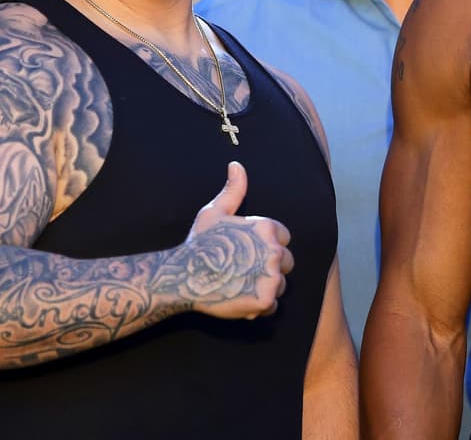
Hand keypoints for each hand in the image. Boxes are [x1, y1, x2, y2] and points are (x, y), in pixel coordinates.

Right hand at [180, 161, 292, 319]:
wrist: (183, 277)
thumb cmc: (199, 243)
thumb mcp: (215, 212)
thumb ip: (233, 190)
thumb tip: (237, 165)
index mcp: (267, 228)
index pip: (283, 236)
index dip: (266, 243)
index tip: (247, 250)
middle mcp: (274, 252)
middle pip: (287, 261)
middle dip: (269, 266)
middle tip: (243, 269)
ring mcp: (271, 278)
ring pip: (281, 284)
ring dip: (266, 287)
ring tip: (241, 285)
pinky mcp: (265, 301)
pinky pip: (273, 305)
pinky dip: (259, 306)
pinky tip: (241, 299)